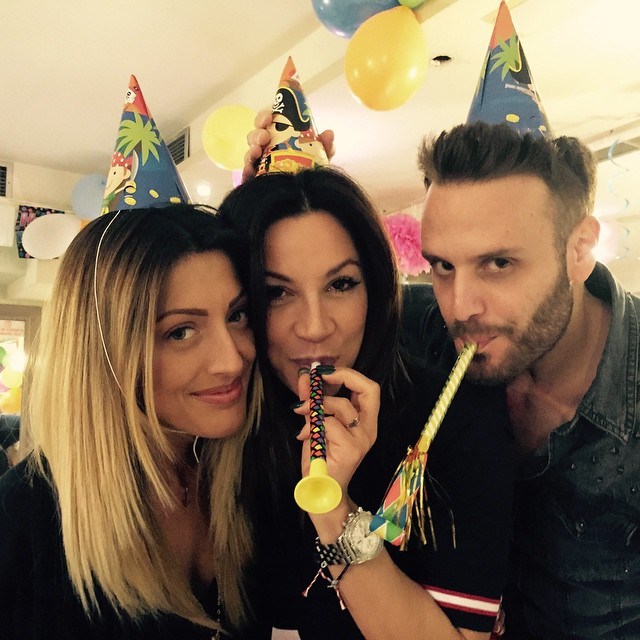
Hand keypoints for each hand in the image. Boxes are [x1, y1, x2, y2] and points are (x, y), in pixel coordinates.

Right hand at [241, 109, 335, 182]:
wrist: (308, 197)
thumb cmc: (312, 171)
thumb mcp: (321, 157)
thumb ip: (326, 146)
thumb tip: (329, 133)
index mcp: (279, 137)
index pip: (267, 122)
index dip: (264, 116)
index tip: (269, 116)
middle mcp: (267, 149)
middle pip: (255, 136)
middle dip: (257, 133)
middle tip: (264, 137)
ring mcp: (259, 165)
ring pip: (250, 153)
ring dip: (251, 150)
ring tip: (257, 151)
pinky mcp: (256, 180)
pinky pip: (247, 174)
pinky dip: (246, 171)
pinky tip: (250, 170)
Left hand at [294, 366, 377, 491]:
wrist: (320, 493)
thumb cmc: (321, 460)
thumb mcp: (316, 424)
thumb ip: (313, 401)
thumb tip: (305, 375)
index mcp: (365, 422)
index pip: (370, 388)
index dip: (348, 374)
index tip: (323, 372)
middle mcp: (369, 430)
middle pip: (370, 390)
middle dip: (343, 376)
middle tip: (319, 376)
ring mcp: (362, 440)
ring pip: (341, 406)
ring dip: (316, 405)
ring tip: (301, 413)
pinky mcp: (350, 450)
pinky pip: (328, 424)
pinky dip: (311, 424)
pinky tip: (304, 435)